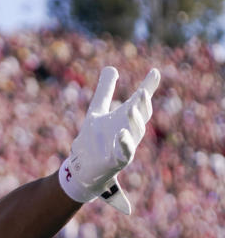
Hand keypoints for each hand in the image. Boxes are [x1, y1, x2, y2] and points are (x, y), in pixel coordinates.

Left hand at [59, 67, 159, 213]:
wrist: (82, 169)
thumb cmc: (93, 140)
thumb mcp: (97, 111)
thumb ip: (105, 90)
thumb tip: (112, 68)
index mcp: (125, 119)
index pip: (139, 103)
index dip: (148, 87)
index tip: (154, 72)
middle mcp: (129, 132)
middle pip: (141, 117)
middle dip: (142, 105)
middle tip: (142, 91)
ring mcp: (125, 147)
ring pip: (135, 133)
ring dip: (134, 121)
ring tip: (130, 108)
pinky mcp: (116, 161)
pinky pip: (124, 153)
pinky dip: (124, 143)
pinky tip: (121, 134)